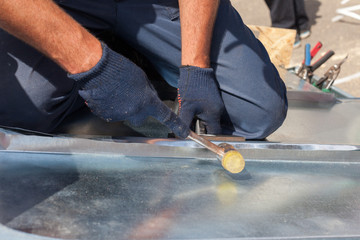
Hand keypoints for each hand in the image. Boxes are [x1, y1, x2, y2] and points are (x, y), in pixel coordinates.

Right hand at [68, 43, 189, 137]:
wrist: (98, 71)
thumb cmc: (121, 70)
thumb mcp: (142, 79)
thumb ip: (148, 92)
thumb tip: (149, 100)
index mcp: (147, 102)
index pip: (166, 116)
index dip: (176, 125)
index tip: (184, 133)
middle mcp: (135, 112)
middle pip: (141, 118)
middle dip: (138, 110)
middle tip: (131, 96)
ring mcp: (120, 116)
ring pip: (126, 115)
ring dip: (123, 106)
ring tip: (116, 91)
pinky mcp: (106, 116)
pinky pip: (112, 114)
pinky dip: (111, 106)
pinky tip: (108, 95)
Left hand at [177, 66, 224, 133]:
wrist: (196, 70)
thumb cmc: (192, 88)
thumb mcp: (186, 107)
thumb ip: (184, 123)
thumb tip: (182, 135)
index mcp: (214, 115)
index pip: (214, 134)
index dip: (205, 139)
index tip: (195, 139)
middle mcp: (218, 111)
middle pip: (211, 128)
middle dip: (200, 130)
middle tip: (189, 129)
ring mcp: (217, 105)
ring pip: (209, 121)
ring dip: (199, 122)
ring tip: (189, 119)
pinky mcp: (213, 101)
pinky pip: (208, 113)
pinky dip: (200, 115)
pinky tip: (192, 112)